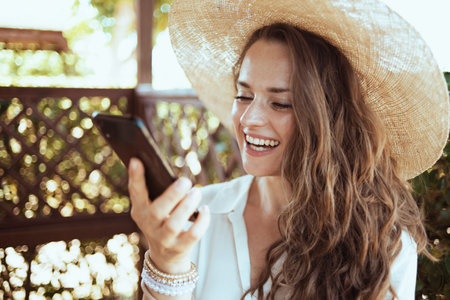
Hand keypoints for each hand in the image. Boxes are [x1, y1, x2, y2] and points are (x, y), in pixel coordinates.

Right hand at [128, 158, 209, 273]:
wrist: (165, 257)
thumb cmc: (161, 223)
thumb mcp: (152, 210)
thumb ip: (157, 193)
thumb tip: (173, 173)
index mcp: (140, 212)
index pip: (136, 193)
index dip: (135, 177)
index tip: (136, 160)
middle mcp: (149, 226)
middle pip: (158, 211)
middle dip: (172, 195)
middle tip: (186, 181)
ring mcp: (164, 239)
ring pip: (174, 223)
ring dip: (187, 206)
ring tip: (196, 192)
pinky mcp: (180, 248)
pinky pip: (193, 235)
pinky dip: (202, 221)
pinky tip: (206, 209)